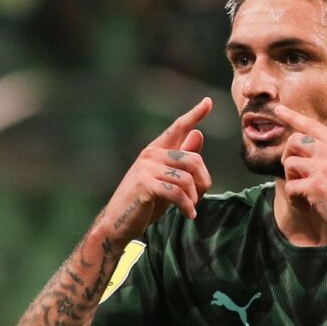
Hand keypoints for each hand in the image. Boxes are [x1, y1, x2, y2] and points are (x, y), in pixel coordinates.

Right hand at [99, 98, 212, 242]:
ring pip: (187, 178)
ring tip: (191, 208)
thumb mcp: (166, 179)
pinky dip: (187, 206)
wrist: (118, 223)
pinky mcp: (145, 185)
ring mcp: (147, 168)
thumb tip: (198, 134)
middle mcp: (151, 154)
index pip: (178, 127)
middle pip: (194, 159)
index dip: (195, 114)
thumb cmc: (144, 201)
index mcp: (156, 150)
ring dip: (194, 197)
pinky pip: (178, 193)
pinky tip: (189, 214)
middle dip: (203, 181)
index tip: (208, 102)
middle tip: (199, 197)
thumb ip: (181, 159)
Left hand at [275, 104, 326, 239]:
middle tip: (294, 175)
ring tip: (303, 195)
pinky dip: (295, 200)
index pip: (312, 125)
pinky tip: (306, 207)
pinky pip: (290, 187)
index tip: (278, 108)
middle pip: (294, 140)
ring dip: (291, 180)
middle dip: (287, 156)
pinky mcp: (314, 185)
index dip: (292, 116)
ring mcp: (322, 167)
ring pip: (289, 163)